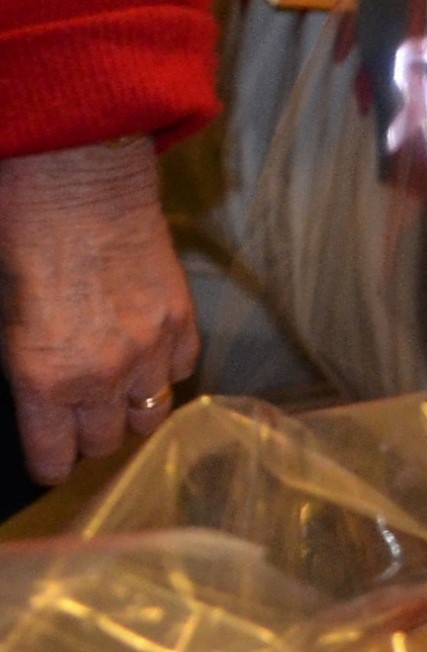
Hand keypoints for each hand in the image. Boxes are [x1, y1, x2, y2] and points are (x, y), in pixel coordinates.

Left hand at [0, 136, 201, 485]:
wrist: (77, 188)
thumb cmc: (21, 246)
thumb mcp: (3, 325)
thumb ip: (28, 373)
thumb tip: (42, 399)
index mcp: (45, 380)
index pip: (55, 459)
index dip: (50, 463)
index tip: (49, 458)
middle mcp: (102, 376)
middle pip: (108, 442)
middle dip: (91, 436)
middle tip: (80, 418)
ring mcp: (150, 349)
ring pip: (152, 414)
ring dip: (134, 407)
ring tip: (119, 390)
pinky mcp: (183, 319)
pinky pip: (182, 369)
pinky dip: (165, 368)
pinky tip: (146, 351)